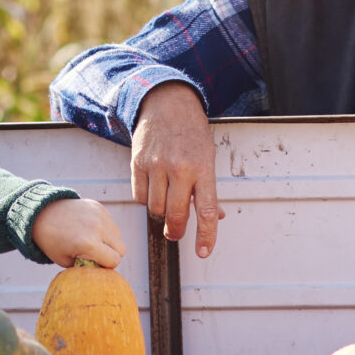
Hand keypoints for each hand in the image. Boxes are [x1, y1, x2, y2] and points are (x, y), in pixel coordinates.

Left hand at [30, 198, 127, 268]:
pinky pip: (111, 223)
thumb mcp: (66, 261)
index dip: (107, 265)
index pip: (114, 261)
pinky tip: (89, 228)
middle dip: (111, 254)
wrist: (42, 214)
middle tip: (97, 254)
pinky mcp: (98, 207)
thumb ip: (86, 266)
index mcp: (88, 244)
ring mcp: (99, 215)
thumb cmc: (52, 242)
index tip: (97, 264)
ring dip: (110, 241)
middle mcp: (97, 228)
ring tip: (93, 241)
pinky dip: (105, 228)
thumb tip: (103, 269)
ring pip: (118, 235)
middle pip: (121, 249)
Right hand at [130, 82, 222, 258]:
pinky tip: (154, 187)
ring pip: (156, 209)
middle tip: (176, 233)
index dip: (206, 235)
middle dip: (176, 230)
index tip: (203, 251)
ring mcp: (157, 166)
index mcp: (203, 168)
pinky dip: (147, 198)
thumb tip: (217, 217)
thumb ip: (210, 189)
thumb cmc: (190, 130)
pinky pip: (140, 196)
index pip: (207, 211)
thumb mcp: (208, 156)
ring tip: (166, 198)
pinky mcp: (137, 164)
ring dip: (161, 212)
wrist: (165, 103)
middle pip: (176, 215)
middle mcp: (180, 168)